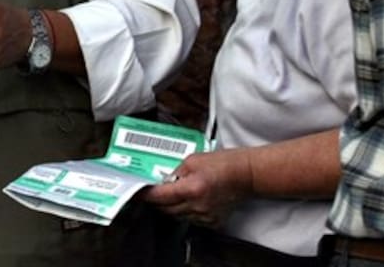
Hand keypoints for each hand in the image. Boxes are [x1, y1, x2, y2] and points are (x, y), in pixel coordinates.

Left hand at [139, 149, 253, 227]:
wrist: (245, 174)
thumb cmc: (222, 163)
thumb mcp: (192, 160)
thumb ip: (174, 171)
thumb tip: (161, 180)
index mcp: (191, 188)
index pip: (160, 196)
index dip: (146, 194)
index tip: (138, 192)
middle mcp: (198, 206)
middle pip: (166, 209)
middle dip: (156, 201)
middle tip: (152, 191)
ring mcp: (206, 216)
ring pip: (177, 216)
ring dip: (170, 207)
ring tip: (171, 193)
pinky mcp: (213, 222)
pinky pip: (191, 220)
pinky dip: (184, 211)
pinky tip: (186, 200)